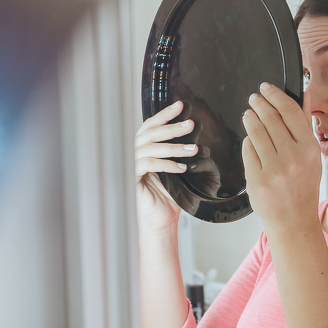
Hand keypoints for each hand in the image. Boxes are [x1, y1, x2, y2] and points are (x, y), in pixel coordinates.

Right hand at [134, 100, 189, 234]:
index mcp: (145, 149)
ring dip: (173, 147)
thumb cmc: (169, 197)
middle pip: (149, 133)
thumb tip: (197, 134)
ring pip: (149, 148)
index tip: (180, 105)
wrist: (161, 221)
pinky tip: (181, 168)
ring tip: (192, 149)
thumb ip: (180, 153)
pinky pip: (147, 165)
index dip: (164, 114)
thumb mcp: (178, 170)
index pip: (151, 126)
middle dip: (170, 127)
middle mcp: (134, 154)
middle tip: (190, 124)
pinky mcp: (131, 179)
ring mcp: (131, 166)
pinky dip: (165, 164)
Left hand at [241, 82, 321, 227]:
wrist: (293, 219)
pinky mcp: (257, 179)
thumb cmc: (303, 185)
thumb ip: (305, 125)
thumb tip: (304, 95)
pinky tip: (250, 140)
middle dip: (259, 104)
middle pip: (270, 118)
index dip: (276, 95)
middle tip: (254, 98)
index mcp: (309, 149)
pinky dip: (248, 142)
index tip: (267, 88)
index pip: (290, 112)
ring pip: (256, 132)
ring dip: (250, 118)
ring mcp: (273, 169)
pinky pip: (248, 151)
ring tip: (249, 114)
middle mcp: (293, 158)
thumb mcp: (311, 156)